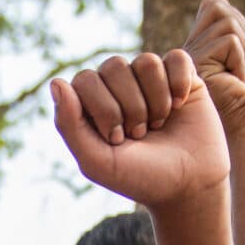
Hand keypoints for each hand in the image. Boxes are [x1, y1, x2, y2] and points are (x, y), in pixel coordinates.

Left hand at [49, 49, 230, 208]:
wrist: (189, 186)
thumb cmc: (139, 177)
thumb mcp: (96, 161)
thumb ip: (69, 125)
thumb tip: (56, 82)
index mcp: (92, 103)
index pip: (85, 80)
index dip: (103, 108)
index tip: (117, 140)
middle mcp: (118, 86)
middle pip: (114, 66)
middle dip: (130, 107)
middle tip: (140, 135)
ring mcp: (149, 79)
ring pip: (146, 62)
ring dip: (155, 100)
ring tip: (159, 124)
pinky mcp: (181, 76)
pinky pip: (176, 58)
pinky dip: (179, 84)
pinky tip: (180, 105)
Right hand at [185, 0, 244, 147]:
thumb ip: (233, 27)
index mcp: (200, 52)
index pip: (216, 10)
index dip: (242, 32)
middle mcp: (187, 54)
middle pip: (221, 9)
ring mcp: (186, 61)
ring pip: (226, 20)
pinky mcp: (191, 68)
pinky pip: (228, 40)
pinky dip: (244, 62)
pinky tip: (238, 87)